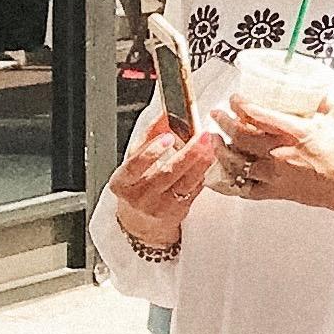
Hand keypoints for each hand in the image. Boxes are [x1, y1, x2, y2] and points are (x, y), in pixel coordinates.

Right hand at [109, 113, 220, 245]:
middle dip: (187, 153)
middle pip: (166, 173)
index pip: (134, 166)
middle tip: (202, 136)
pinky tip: (209, 160)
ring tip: (210, 145)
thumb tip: (163, 114)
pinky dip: (202, 174)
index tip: (168, 136)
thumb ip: (148, 136)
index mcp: (122, 182)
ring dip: (201, 162)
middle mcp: (139, 196)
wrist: (140, 219)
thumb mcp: (134, 160)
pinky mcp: (178, 211)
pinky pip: (194, 190)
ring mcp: (159, 206)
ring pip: (184, 182)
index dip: (151, 152)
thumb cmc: (137, 183)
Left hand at [208, 94, 333, 216]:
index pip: (259, 115)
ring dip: (222, 149)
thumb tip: (312, 87)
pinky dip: (230, 182)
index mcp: (298, 132)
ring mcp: (279, 176)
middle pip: (242, 137)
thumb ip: (324, 100)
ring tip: (215, 139)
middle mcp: (283, 154)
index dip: (241, 104)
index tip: (235, 98)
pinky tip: (222, 174)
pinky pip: (246, 190)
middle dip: (225, 122)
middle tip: (218, 114)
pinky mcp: (280, 193)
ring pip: (238, 162)